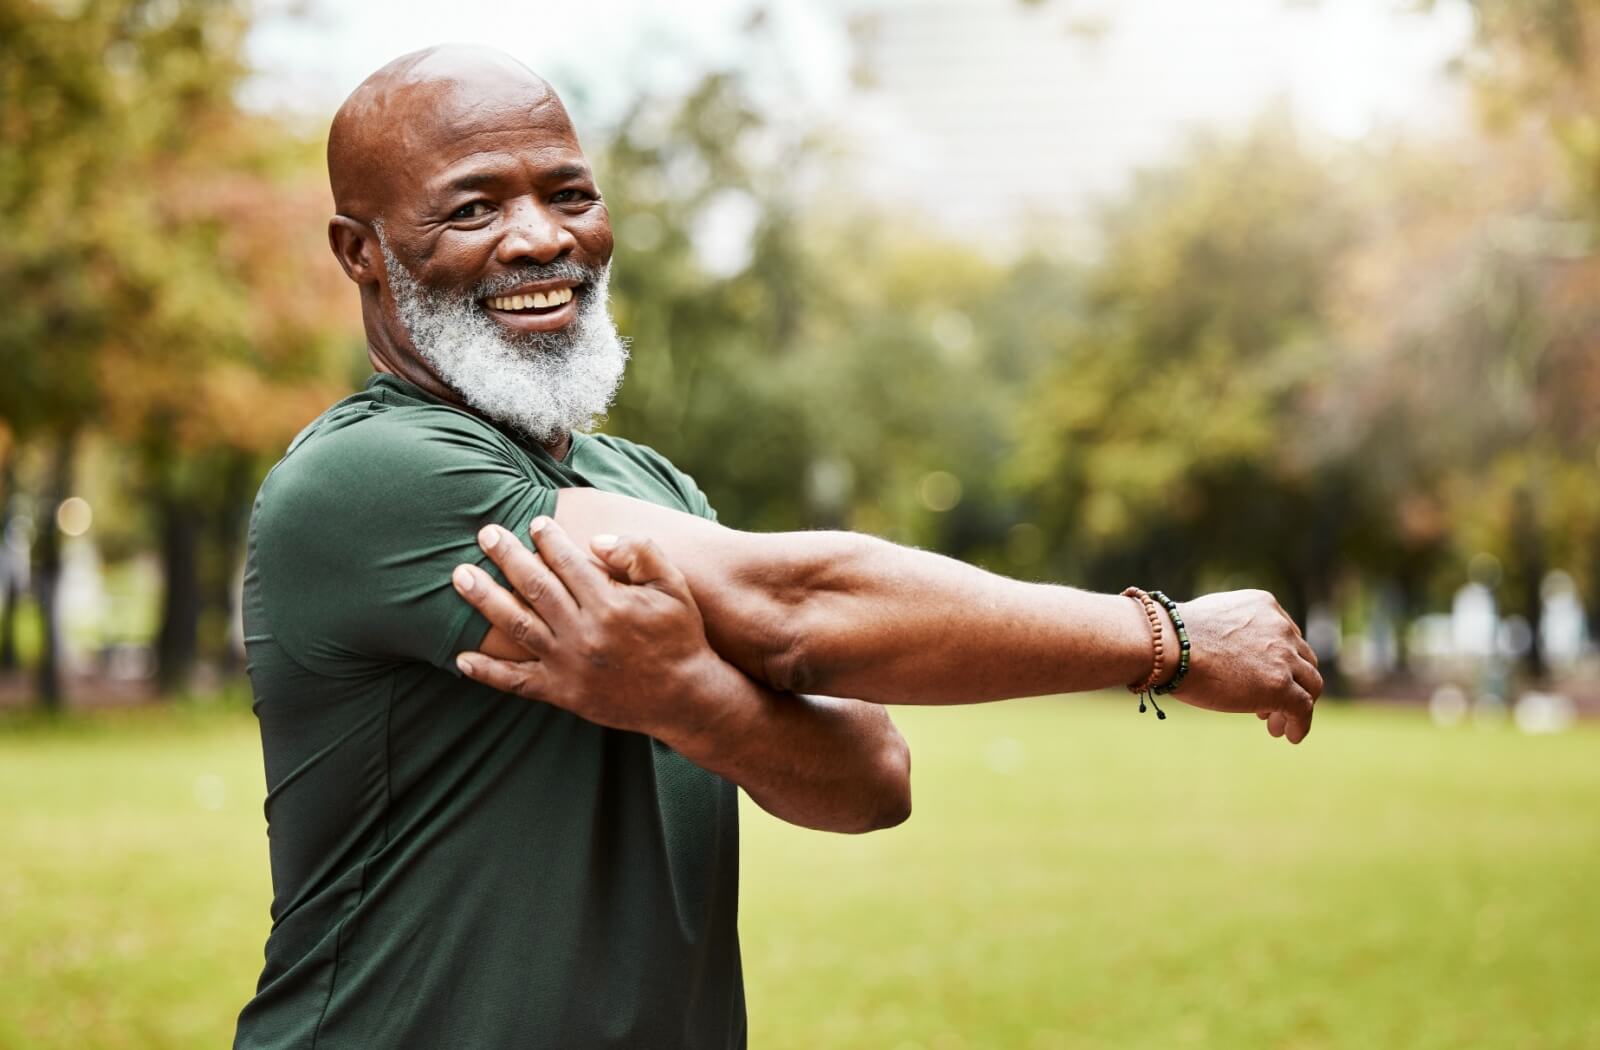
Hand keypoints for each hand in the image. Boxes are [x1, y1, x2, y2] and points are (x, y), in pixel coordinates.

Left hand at [450, 517, 727, 739]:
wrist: (684, 697)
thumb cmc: (679, 636)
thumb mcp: (673, 587)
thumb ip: (640, 553)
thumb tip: (594, 541)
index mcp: (609, 605)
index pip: (567, 562)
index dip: (548, 539)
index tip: (535, 522)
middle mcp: (583, 633)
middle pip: (534, 587)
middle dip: (507, 556)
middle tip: (485, 534)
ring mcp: (568, 665)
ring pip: (517, 626)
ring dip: (485, 599)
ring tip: (460, 576)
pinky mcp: (562, 693)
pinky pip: (516, 682)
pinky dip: (487, 672)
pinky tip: (462, 658)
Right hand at [1167, 590, 1322, 743]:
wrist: (1170, 646)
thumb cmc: (1173, 636)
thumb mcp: (1211, 622)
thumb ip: (1229, 634)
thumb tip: (1222, 656)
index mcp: (1264, 605)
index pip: (1286, 637)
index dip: (1280, 661)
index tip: (1265, 677)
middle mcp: (1280, 628)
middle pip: (1303, 661)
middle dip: (1291, 683)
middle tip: (1271, 704)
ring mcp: (1284, 657)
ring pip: (1309, 684)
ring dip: (1296, 706)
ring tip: (1276, 725)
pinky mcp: (1281, 686)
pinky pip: (1303, 708)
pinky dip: (1300, 724)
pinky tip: (1290, 736)